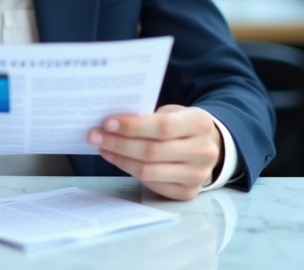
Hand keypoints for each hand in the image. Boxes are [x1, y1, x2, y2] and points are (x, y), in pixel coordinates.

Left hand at [88, 104, 222, 200]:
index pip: (163, 127)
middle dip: (119, 143)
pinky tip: (117, 159)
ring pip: (148, 171)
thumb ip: (150, 116)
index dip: (133, 126)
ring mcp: (197, 176)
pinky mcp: (187, 193)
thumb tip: (113, 123)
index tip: (107, 123)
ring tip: (102, 147)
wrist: (208, 146)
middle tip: (95, 136)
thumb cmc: (183, 125)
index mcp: (200, 124)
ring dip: (120, 158)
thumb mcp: (174, 112)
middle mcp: (203, 152)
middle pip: (152, 151)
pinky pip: (151, 184)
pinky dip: (130, 171)